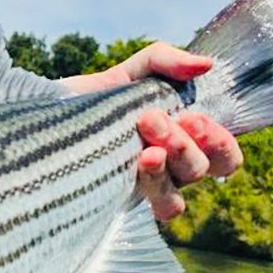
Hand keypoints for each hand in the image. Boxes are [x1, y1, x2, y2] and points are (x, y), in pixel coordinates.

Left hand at [62, 41, 242, 219]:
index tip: (193, 118)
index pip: (223, 155)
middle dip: (183, 145)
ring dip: (165, 170)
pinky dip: (152, 190)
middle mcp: (170, 169)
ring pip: (175, 196)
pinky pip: (150, 210)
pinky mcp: (118, 203)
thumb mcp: (133, 71)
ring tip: (144, 150)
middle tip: (152, 120)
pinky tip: (135, 169)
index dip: (219, 143)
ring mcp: (144, 189)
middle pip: (200, 171)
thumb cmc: (98, 97)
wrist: (48, 116)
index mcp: (183, 141)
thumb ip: (168, 62)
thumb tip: (205, 65)